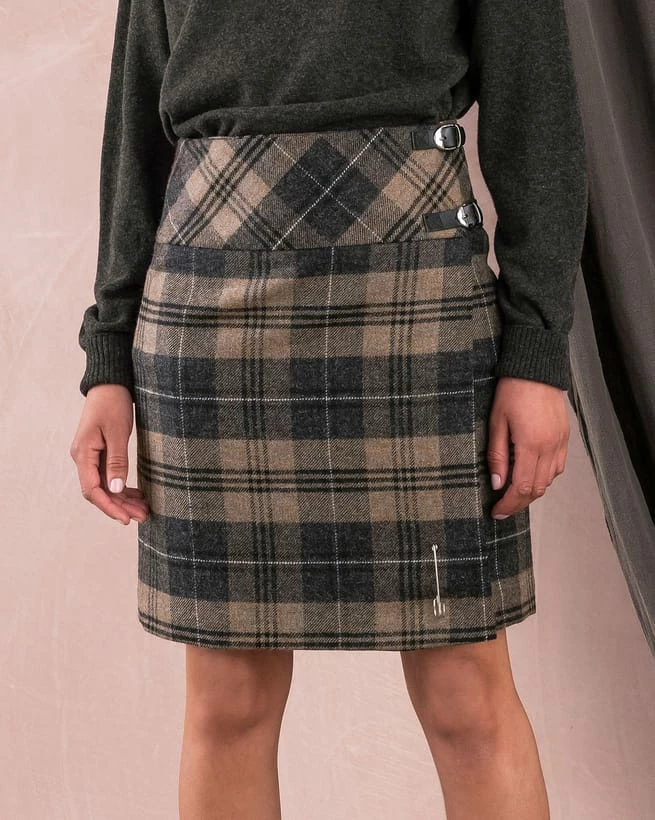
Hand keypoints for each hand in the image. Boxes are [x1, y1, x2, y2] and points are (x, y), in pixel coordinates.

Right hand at [69, 384, 149, 524]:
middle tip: (143, 516)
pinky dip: (122, 487)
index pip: (93, 490)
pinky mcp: (99, 453)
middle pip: (99, 491)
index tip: (126, 519)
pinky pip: (109, 476)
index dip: (109, 506)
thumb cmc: (113, 404)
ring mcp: (90, 456)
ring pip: (105, 485)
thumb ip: (117, 461)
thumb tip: (116, 489)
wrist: (110, 384)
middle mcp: (83, 457)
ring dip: (123, 499)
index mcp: (83, 454)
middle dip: (120, 506)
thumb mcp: (118, 432)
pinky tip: (137, 495)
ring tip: (143, 510)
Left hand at [487, 376, 568, 518]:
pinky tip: (530, 476)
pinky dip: (544, 478)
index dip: (509, 505)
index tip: (496, 512)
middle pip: (536, 489)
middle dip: (518, 503)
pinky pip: (557, 468)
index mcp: (530, 445)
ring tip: (513, 494)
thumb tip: (497, 484)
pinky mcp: (565, 438)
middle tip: (502, 508)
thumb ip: (496, 456)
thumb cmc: (511, 392)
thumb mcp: (496, 423)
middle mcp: (549, 448)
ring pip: (548, 481)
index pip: (521, 488)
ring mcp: (560, 443)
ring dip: (531, 492)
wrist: (536, 370)